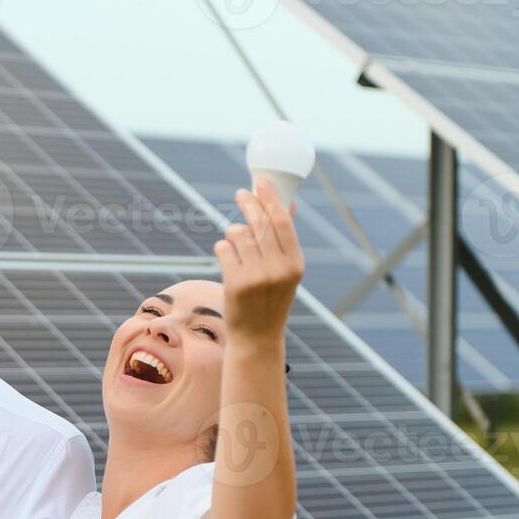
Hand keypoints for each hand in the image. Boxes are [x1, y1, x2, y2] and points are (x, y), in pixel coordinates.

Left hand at [215, 177, 303, 340]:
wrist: (257, 337)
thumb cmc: (272, 299)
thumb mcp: (287, 271)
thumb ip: (286, 238)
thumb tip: (288, 203)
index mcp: (295, 264)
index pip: (282, 222)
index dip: (271, 198)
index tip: (262, 181)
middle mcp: (278, 269)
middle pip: (259, 223)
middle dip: (249, 203)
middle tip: (241, 193)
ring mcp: (256, 277)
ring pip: (238, 234)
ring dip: (233, 232)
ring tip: (235, 240)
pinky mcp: (234, 284)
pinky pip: (223, 249)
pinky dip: (222, 248)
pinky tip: (227, 257)